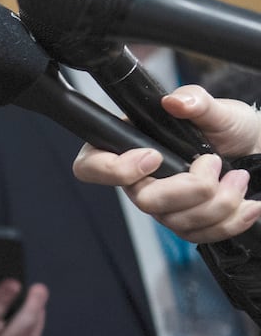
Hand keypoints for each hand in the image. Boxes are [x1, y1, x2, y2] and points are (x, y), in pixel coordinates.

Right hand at [74, 86, 260, 241]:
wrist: (254, 149)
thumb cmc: (228, 127)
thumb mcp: (215, 109)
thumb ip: (194, 100)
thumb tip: (175, 102)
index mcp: (130, 145)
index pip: (92, 166)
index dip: (114, 169)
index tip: (154, 157)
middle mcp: (140, 180)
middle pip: (144, 200)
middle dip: (189, 188)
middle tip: (214, 163)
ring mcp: (163, 205)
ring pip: (177, 222)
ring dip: (219, 203)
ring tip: (239, 177)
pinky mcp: (187, 223)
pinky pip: (200, 236)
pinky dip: (230, 223)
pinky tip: (248, 206)